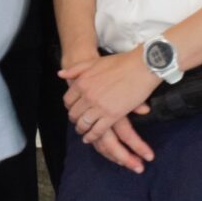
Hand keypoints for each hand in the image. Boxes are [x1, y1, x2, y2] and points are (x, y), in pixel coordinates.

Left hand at [60, 49, 158, 173]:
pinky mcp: (112, 116)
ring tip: (83, 131)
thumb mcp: (94, 62)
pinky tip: (90, 138)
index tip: (74, 109)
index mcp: (81, 83)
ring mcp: (99, 107)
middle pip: (74, 114)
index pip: (68, 100)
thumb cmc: (120, 62)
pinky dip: (92, 136)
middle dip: (75, 119)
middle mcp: (87, 96)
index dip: (70, 107)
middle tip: (78, 122)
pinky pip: (97, 131)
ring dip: (82, 129)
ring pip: (84, 124)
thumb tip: (60, 74)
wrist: (142, 66)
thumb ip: (76, 70)